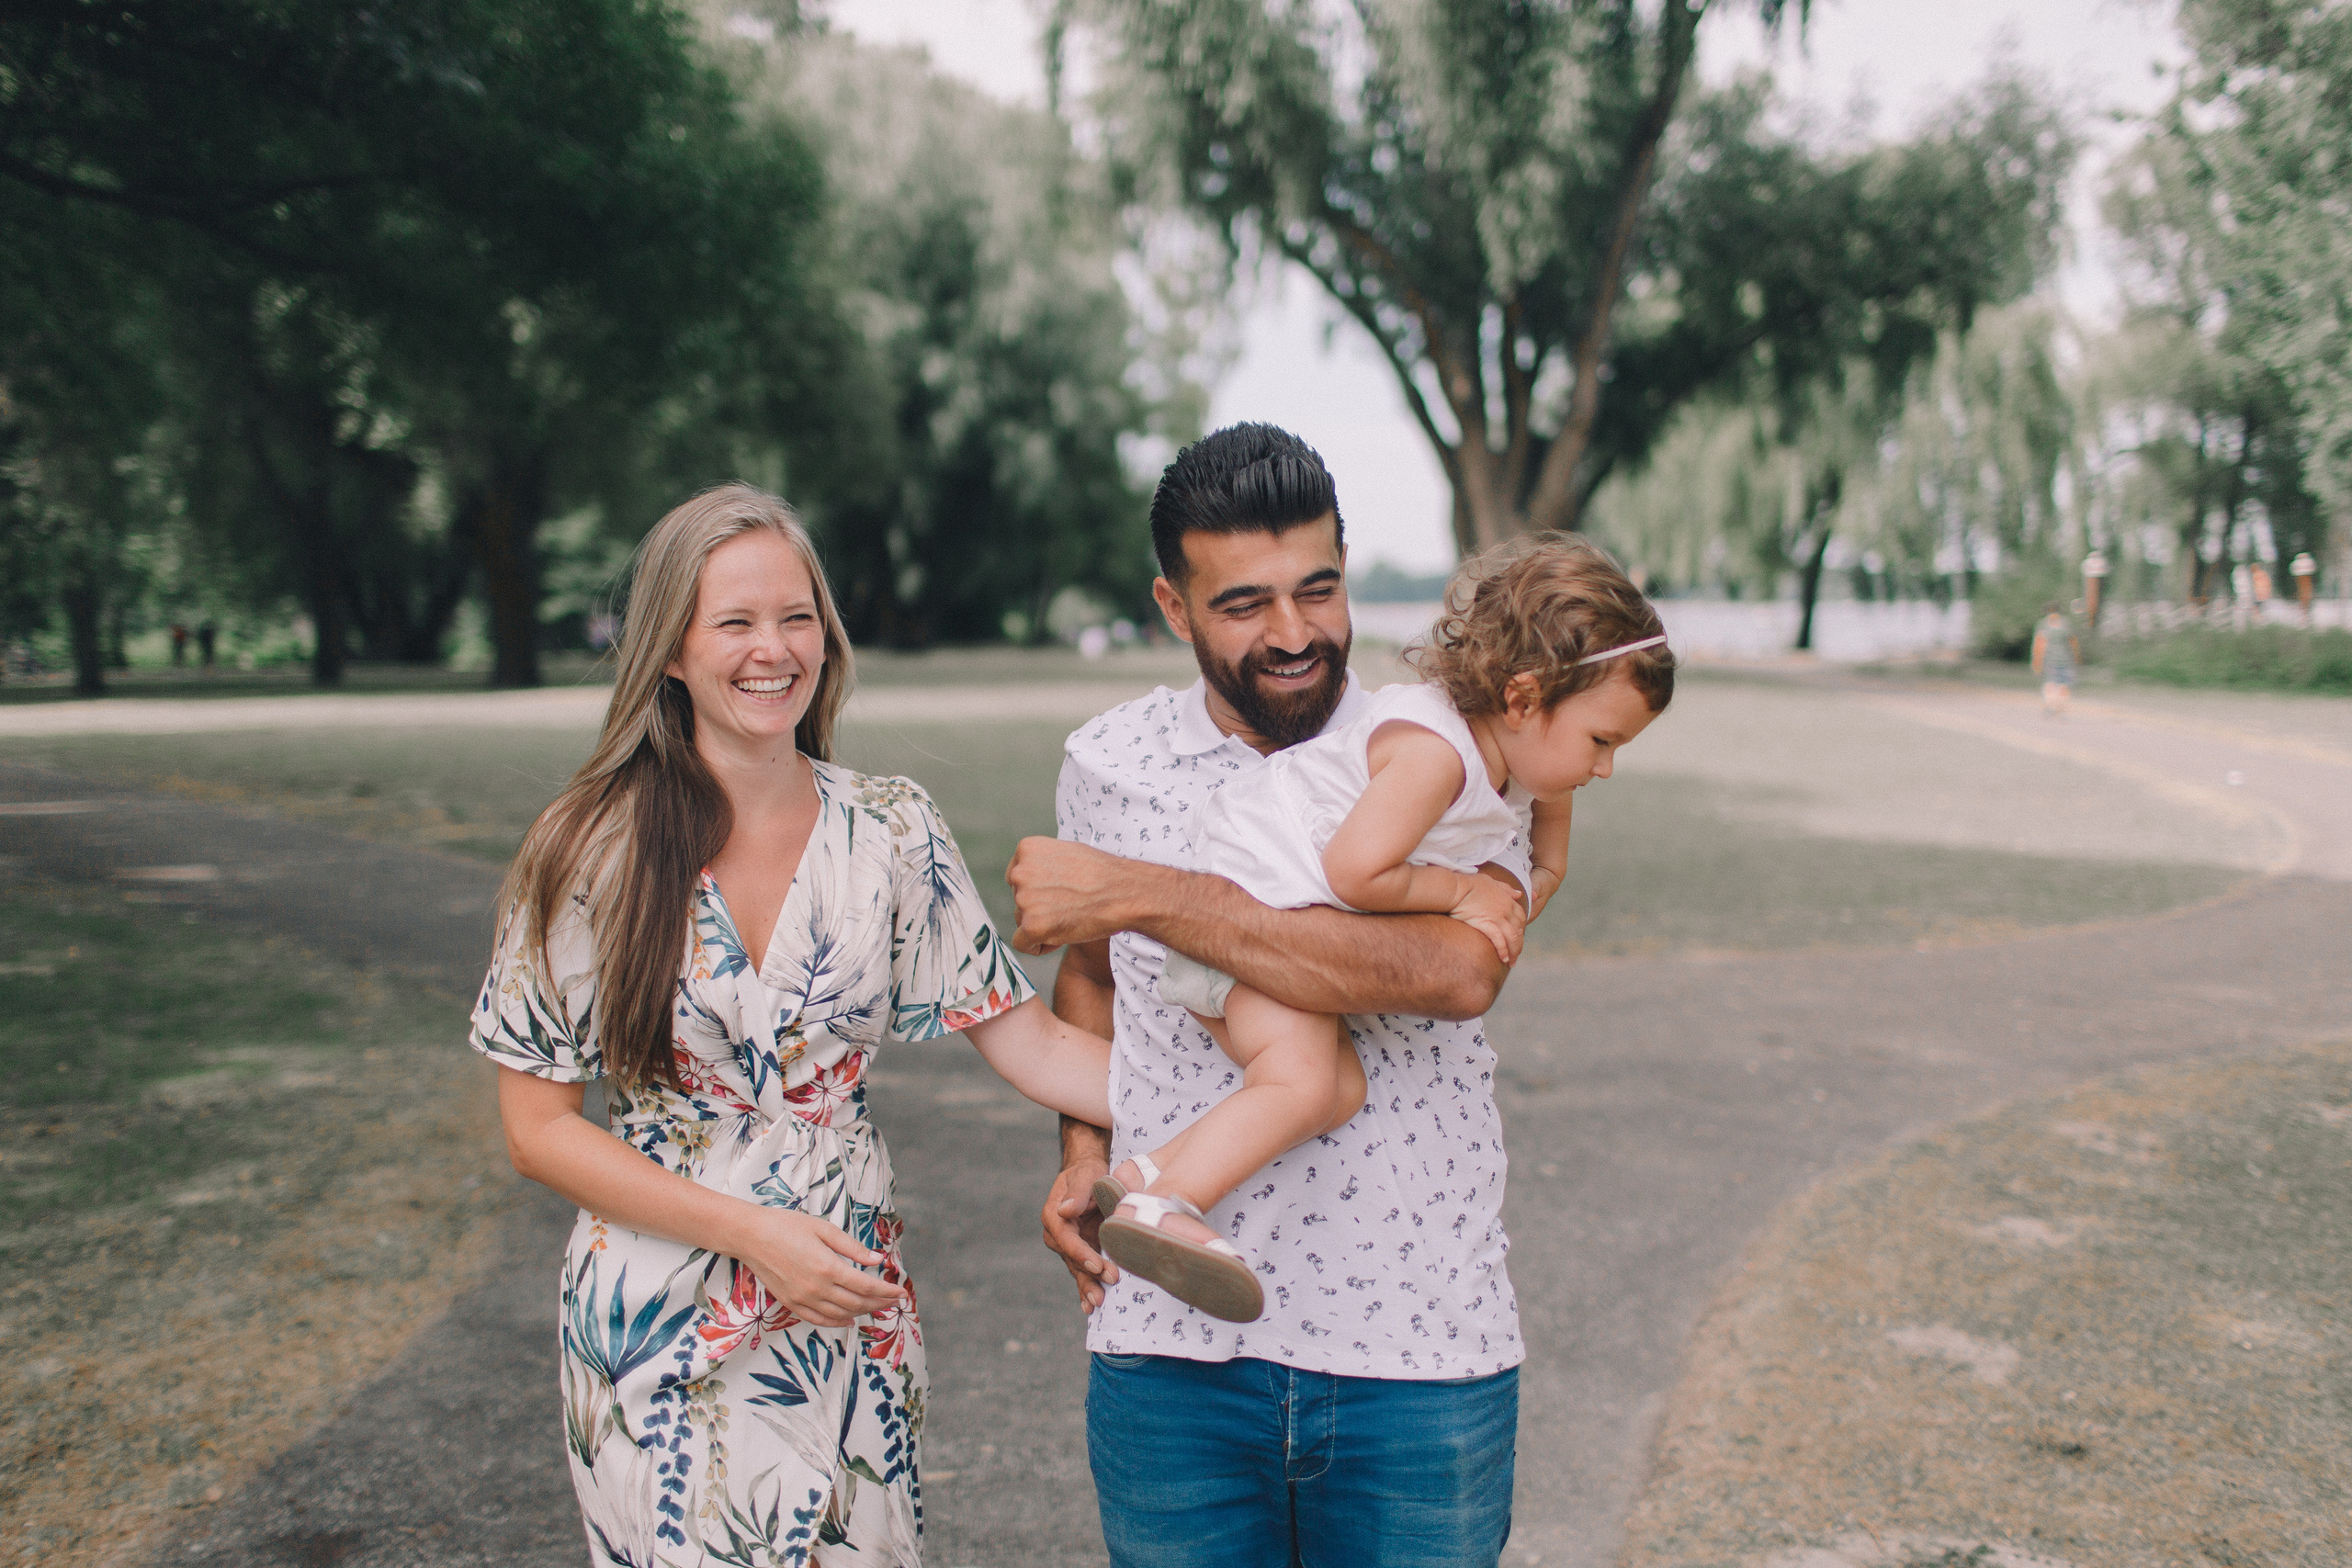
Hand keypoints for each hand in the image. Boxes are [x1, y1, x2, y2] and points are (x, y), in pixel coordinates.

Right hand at [735, 1208, 906, 1328]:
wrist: (750, 1236)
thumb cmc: (787, 1226)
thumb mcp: (824, 1229)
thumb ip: (852, 1247)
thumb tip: (877, 1259)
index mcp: (828, 1267)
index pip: (867, 1286)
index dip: (886, 1291)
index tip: (901, 1292)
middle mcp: (817, 1288)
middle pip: (857, 1303)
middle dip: (879, 1303)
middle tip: (893, 1301)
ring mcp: (803, 1299)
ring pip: (840, 1314)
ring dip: (861, 1313)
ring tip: (876, 1309)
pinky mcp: (790, 1304)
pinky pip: (819, 1320)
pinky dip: (837, 1323)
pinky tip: (848, 1321)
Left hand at [1009, 837, 1148, 954]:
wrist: (1124, 893)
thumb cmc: (1103, 875)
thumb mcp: (1067, 853)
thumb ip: (1042, 864)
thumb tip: (1033, 883)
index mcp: (1027, 849)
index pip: (1017, 878)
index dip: (1039, 890)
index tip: (1061, 892)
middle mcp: (1020, 872)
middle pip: (1019, 900)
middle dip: (1041, 908)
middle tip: (1071, 905)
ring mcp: (1024, 899)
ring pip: (1022, 922)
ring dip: (1043, 926)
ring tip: (1072, 916)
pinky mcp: (1032, 926)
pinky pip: (1023, 944)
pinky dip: (1040, 946)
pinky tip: (1063, 935)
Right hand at [1041, 1155, 1120, 1312]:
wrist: (1089, 1176)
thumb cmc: (1088, 1172)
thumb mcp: (1086, 1174)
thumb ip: (1078, 1191)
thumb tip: (1066, 1209)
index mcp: (1054, 1215)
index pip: (1066, 1238)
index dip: (1080, 1253)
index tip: (1096, 1265)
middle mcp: (1057, 1234)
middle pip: (1071, 1258)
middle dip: (1089, 1275)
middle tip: (1107, 1286)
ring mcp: (1068, 1246)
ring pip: (1077, 1269)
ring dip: (1088, 1286)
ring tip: (1098, 1302)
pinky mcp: (1080, 1252)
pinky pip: (1082, 1272)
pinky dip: (1086, 1287)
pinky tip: (1089, 1306)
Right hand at [1449, 874, 1526, 965]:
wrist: (1454, 888)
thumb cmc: (1468, 884)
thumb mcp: (1491, 881)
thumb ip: (1506, 888)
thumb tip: (1519, 894)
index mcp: (1507, 899)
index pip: (1521, 917)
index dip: (1521, 929)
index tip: (1517, 939)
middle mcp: (1505, 909)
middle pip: (1518, 930)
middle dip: (1518, 944)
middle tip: (1515, 955)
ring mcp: (1497, 917)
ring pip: (1512, 937)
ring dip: (1514, 951)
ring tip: (1511, 962)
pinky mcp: (1486, 923)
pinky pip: (1499, 940)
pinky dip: (1503, 950)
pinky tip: (1504, 958)